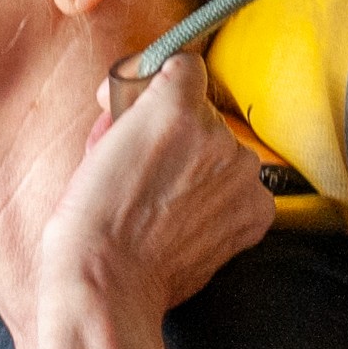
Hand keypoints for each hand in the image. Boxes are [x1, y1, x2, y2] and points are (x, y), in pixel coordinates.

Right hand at [40, 55, 274, 320]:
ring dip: (204, 168)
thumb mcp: (98, 142)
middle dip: (181, 132)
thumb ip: (132, 110)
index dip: (161, 82)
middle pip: (206, 114)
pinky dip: (224, 201)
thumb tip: (145, 99)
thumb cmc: (91, 218)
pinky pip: (245, 190)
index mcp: (174, 107)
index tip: (146, 101)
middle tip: (149, 166)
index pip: (186, 65)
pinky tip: (191, 219)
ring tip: (167, 201)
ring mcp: (242, 175)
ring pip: (227, 153)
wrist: (109, 283)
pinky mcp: (256, 211)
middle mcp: (218, 134)